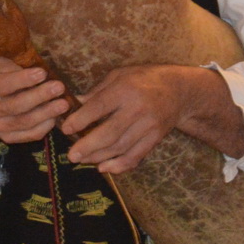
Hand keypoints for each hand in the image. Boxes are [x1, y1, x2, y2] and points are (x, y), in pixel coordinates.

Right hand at [0, 58, 68, 144]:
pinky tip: (55, 117)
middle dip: (40, 96)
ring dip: (47, 113)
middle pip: (16, 105)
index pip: (4, 85)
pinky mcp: (8, 138)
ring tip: (63, 104)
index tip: (42, 73)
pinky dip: (45, 126)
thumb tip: (40, 73)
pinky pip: (30, 135)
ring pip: (25, 122)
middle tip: (59, 87)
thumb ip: (15, 69)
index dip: (23, 79)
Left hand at [62, 64, 241, 173]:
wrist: (178, 90)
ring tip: (82, 159)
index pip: (99, 107)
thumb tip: (72, 104)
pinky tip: (104, 168)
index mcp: (125, 89)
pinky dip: (119, 166)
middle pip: (110, 133)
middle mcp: (138, 108)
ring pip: (120, 147)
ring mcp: (149, 125)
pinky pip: (135, 157)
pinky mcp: (156, 138)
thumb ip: (96, 92)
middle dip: (88, 146)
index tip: (65, 129)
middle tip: (71, 155)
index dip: (80, 119)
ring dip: (99, 157)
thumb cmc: (143, 79)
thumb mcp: (118, 76)